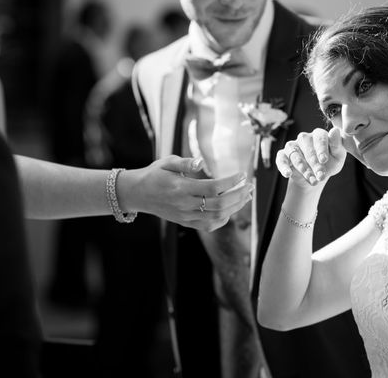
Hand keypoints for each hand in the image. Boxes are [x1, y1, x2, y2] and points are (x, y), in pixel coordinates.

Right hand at [125, 155, 252, 231]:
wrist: (138, 194)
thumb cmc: (154, 174)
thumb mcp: (167, 162)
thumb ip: (185, 163)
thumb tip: (201, 163)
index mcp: (181, 188)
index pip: (213, 188)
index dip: (231, 182)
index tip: (242, 174)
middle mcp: (184, 205)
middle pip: (220, 204)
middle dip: (239, 195)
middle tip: (250, 186)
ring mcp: (186, 217)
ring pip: (217, 217)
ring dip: (236, 207)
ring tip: (247, 196)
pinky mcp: (186, 223)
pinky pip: (209, 225)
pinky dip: (224, 219)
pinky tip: (232, 208)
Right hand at [276, 128, 346, 188]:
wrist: (315, 177)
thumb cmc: (329, 164)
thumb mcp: (338, 156)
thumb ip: (338, 144)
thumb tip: (335, 130)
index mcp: (318, 134)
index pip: (319, 138)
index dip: (322, 149)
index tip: (324, 160)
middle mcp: (304, 138)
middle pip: (308, 149)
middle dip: (315, 165)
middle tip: (321, 177)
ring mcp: (292, 146)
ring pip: (296, 156)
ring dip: (304, 169)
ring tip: (312, 181)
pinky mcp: (283, 155)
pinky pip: (281, 159)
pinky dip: (284, 167)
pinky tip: (288, 174)